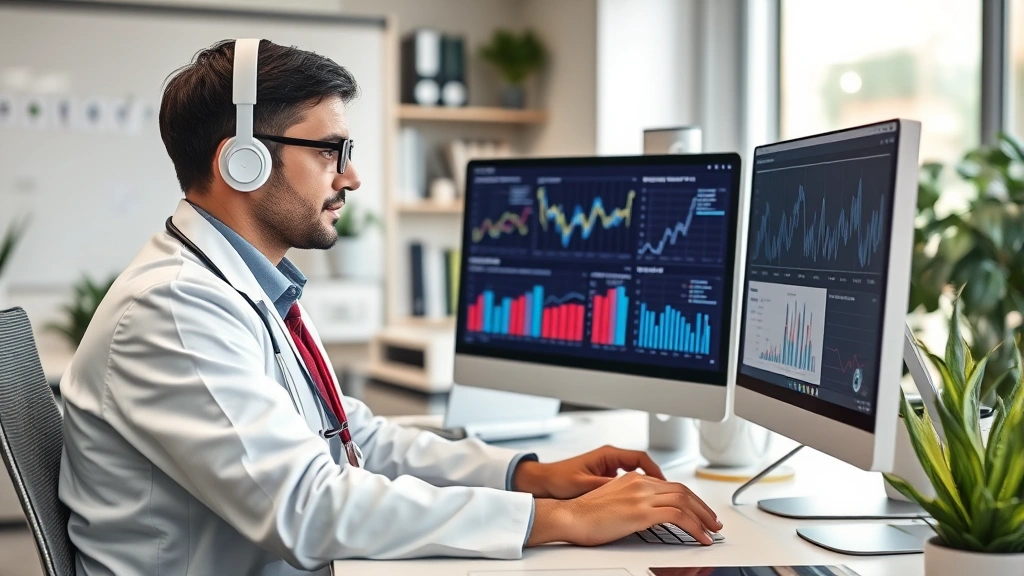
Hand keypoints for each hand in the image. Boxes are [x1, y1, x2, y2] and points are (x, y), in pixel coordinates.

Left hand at [513, 445, 664, 498]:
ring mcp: (607, 467)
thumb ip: (607, 486)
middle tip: (667, 495)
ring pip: (635, 474)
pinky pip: (627, 481)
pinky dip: (635, 491)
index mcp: (607, 454)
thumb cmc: (559, 480)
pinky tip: (638, 504)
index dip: (656, 471)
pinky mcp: (604, 477)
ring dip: (646, 486)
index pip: (641, 458)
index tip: (665, 484)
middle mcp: (609, 458)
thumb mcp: (585, 485)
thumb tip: (629, 492)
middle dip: (655, 480)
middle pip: (642, 465)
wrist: (542, 482)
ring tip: (656, 500)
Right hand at [526, 471, 721, 547]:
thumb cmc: (584, 514)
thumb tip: (648, 515)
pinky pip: (678, 517)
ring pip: (684, 501)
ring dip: (703, 518)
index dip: (689, 499)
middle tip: (712, 521)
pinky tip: (700, 537)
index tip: (698, 511)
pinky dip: (695, 527)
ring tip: (711, 531)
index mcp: (633, 479)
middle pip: (682, 491)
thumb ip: (631, 501)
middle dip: (702, 507)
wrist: (569, 516)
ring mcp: (641, 496)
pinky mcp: (641, 512)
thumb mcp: (612, 501)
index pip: (670, 485)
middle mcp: (639, 483)